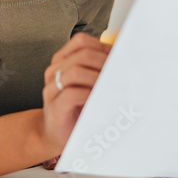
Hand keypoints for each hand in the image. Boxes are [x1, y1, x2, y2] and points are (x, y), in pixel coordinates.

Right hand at [40, 33, 111, 154]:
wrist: (58, 135)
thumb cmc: (77, 108)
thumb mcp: (89, 84)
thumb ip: (100, 70)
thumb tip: (124, 60)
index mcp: (62, 61)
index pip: (81, 42)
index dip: (103, 47)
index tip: (120, 58)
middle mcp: (54, 71)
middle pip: (82, 54)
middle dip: (105, 62)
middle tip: (120, 73)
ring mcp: (52, 89)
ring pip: (75, 71)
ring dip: (98, 78)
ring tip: (111, 86)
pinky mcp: (55, 107)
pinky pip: (71, 94)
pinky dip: (89, 95)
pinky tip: (99, 100)